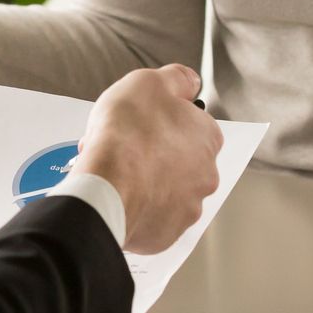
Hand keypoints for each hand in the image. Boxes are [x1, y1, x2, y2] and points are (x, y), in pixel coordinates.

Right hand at [76, 65, 222, 254]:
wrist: (106, 185)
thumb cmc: (126, 134)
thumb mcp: (149, 82)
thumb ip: (177, 79)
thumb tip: (189, 82)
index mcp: (207, 138)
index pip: (192, 126)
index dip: (162, 122)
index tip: (141, 123)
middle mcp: (205, 175)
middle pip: (179, 161)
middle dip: (153, 155)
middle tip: (122, 148)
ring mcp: (187, 208)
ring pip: (165, 191)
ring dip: (145, 182)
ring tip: (114, 173)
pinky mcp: (166, 234)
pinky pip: (152, 218)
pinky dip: (137, 209)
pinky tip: (117, 196)